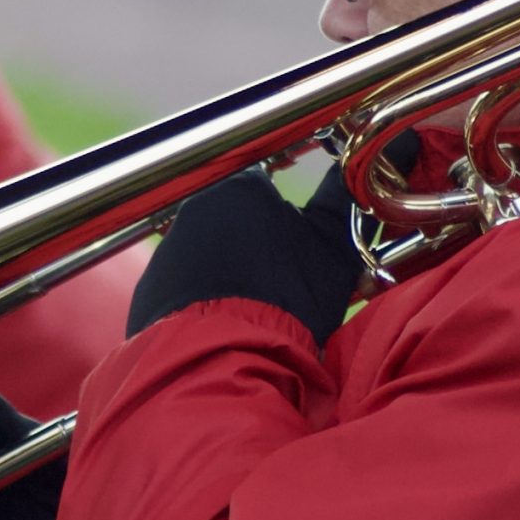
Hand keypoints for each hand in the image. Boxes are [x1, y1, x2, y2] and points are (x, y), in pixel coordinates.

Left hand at [125, 161, 365, 342]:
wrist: (229, 357)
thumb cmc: (290, 298)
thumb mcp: (334, 246)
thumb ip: (345, 196)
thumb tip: (370, 162)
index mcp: (240, 188)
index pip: (265, 182)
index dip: (283, 211)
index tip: (295, 241)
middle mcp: (195, 207)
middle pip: (231, 215)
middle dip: (252, 239)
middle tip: (277, 277)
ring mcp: (167, 247)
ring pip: (204, 249)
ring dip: (225, 267)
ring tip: (250, 303)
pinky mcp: (150, 287)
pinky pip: (179, 283)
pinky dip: (199, 295)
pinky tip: (221, 318)